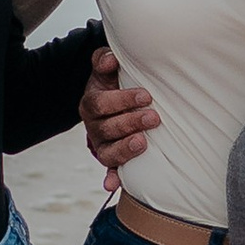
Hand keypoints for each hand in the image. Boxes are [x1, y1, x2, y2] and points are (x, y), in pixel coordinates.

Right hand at [80, 45, 159, 190]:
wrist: (114, 100)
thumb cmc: (115, 81)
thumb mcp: (107, 68)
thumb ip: (105, 59)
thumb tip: (110, 59)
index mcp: (91, 103)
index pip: (101, 103)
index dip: (122, 100)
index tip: (146, 96)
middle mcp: (93, 126)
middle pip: (106, 129)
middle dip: (130, 123)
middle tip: (154, 117)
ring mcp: (101, 145)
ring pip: (106, 153)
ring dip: (124, 149)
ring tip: (143, 142)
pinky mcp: (112, 159)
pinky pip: (110, 171)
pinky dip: (111, 179)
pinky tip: (113, 185)